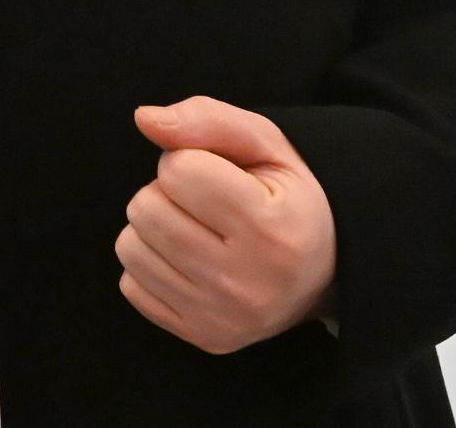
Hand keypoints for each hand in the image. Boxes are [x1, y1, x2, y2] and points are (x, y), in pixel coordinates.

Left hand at [115, 98, 337, 355]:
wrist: (325, 272)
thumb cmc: (288, 197)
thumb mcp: (267, 143)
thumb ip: (207, 119)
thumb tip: (144, 118)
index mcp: (271, 228)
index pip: (177, 170)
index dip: (188, 159)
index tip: (219, 174)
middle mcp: (247, 282)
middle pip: (146, 208)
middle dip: (166, 192)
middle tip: (206, 203)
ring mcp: (223, 317)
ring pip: (130, 246)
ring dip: (155, 227)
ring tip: (199, 230)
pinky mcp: (203, 338)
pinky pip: (131, 285)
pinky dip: (152, 265)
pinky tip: (191, 261)